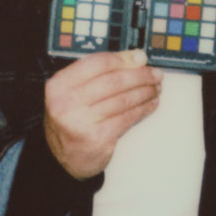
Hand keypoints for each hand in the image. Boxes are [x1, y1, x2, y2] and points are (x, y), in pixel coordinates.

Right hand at [44, 49, 162, 178]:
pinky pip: (128, 117)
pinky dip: (143, 109)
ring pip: (123, 99)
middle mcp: (66, 103)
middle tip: (155, 74)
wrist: (64, 158)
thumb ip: (99, 73)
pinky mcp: (97, 138)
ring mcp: (81, 123)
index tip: (141, 58)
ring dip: (145, 92)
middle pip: (114, 81)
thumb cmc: (73, 119)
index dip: (124, 59)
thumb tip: (136, 58)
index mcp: (59, 85)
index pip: (97, 63)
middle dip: (140, 76)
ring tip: (156, 88)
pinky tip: (151, 104)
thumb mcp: (74, 92)